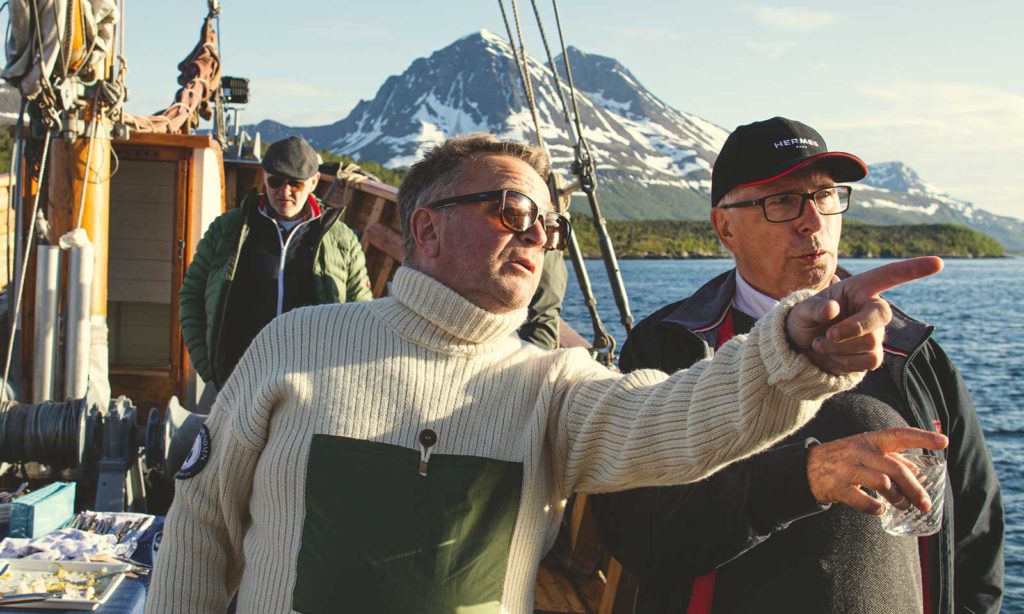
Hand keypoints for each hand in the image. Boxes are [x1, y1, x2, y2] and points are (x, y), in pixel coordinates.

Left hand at [786, 257, 942, 373]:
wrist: (801, 348)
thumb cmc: (804, 320)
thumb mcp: (801, 310)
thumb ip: (815, 308)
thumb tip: (833, 309)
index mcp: (859, 288)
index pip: (891, 275)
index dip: (914, 269)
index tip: (939, 262)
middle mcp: (872, 308)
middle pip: (881, 315)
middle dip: (854, 327)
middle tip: (829, 334)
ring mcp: (876, 333)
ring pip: (869, 342)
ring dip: (839, 347)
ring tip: (820, 342)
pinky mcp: (873, 355)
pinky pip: (868, 361)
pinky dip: (843, 361)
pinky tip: (829, 355)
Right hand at [806, 427, 948, 514]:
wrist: (806, 468)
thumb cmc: (842, 458)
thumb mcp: (865, 452)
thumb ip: (891, 458)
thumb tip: (918, 470)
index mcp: (870, 440)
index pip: (899, 435)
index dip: (922, 437)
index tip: (944, 442)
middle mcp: (860, 451)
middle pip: (895, 468)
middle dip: (914, 488)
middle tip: (925, 504)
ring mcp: (847, 469)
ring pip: (882, 483)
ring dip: (898, 499)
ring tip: (903, 506)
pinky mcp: (837, 487)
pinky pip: (863, 501)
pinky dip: (876, 509)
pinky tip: (880, 510)